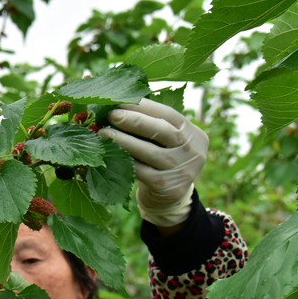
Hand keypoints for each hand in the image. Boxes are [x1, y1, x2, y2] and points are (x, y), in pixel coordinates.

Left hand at [98, 98, 207, 227]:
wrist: (169, 199)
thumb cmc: (161, 161)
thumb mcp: (165, 142)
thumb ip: (151, 124)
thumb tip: (118, 103)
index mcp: (193, 133)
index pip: (169, 114)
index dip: (144, 106)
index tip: (120, 100)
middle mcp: (192, 150)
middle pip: (163, 131)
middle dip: (134, 121)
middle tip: (112, 114)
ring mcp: (182, 170)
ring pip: (150, 152)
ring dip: (124, 141)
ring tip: (104, 133)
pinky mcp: (168, 187)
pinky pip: (142, 172)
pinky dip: (125, 161)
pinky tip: (110, 154)